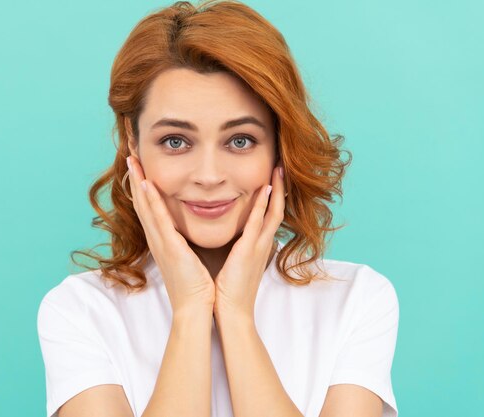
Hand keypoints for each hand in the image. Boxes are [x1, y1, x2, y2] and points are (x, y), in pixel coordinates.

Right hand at [126, 155, 214, 315]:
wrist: (195, 309)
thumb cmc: (196, 286)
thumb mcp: (188, 258)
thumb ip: (185, 242)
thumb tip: (188, 230)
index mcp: (162, 241)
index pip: (149, 209)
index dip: (142, 187)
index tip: (140, 167)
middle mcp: (157, 240)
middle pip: (141, 203)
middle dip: (135, 179)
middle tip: (130, 156)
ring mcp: (161, 243)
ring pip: (145, 207)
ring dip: (138, 183)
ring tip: (133, 161)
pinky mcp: (169, 248)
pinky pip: (158, 219)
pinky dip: (151, 201)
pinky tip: (146, 184)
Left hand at [213, 164, 285, 319]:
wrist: (231, 313)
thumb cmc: (229, 292)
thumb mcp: (235, 265)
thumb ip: (237, 250)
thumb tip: (231, 240)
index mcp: (258, 248)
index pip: (269, 217)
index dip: (272, 198)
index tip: (271, 179)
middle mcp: (262, 245)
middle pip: (276, 210)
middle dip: (279, 188)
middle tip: (280, 167)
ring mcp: (258, 247)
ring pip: (272, 212)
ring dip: (275, 190)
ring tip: (278, 169)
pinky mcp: (249, 251)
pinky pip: (259, 223)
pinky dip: (263, 205)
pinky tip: (265, 189)